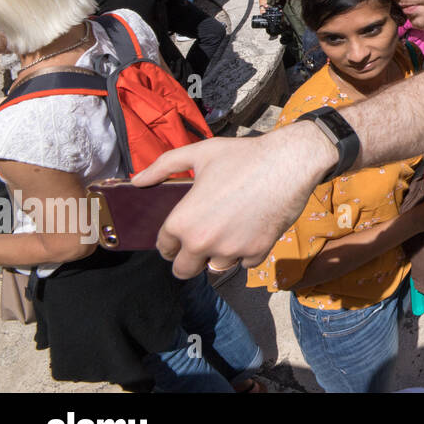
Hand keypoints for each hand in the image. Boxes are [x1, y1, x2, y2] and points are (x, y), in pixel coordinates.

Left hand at [135, 123, 339, 277]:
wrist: (288, 163)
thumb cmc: (242, 156)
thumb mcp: (199, 154)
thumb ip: (163, 166)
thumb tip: (136, 180)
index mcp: (183, 222)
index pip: (164, 248)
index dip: (170, 241)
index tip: (180, 235)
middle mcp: (203, 242)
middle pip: (183, 270)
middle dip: (188, 259)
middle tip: (201, 241)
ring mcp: (231, 250)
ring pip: (215, 268)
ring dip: (218, 255)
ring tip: (228, 233)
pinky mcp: (257, 252)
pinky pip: (245, 263)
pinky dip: (246, 252)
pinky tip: (250, 231)